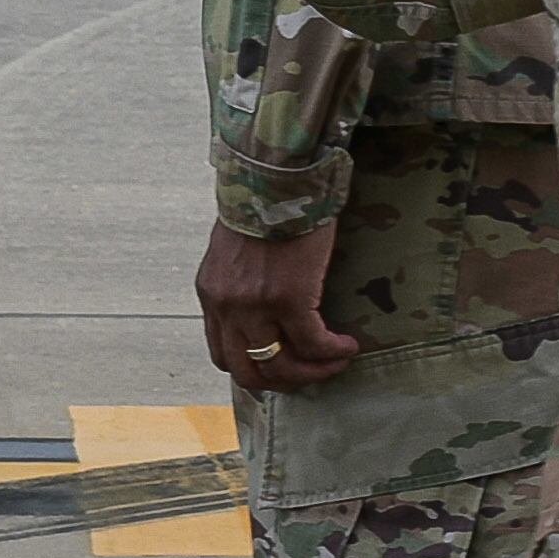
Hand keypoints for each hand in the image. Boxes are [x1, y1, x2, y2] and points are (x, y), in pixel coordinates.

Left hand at [198, 220, 357, 390]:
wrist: (278, 176)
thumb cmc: (263, 203)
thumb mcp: (234, 249)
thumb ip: (240, 282)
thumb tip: (262, 305)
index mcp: (211, 293)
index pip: (222, 353)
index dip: (254, 368)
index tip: (283, 364)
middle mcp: (226, 306)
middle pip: (247, 372)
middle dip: (283, 381)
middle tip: (311, 372)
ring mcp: (255, 306)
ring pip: (281, 367)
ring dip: (312, 372)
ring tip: (335, 360)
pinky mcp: (289, 299)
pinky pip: (313, 344)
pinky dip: (332, 352)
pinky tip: (348, 345)